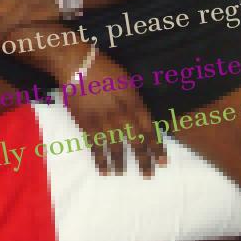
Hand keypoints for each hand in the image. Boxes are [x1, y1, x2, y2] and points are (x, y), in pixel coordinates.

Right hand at [61, 51, 165, 177]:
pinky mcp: (86, 124)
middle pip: (135, 141)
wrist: (77, 65)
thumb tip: (143, 119)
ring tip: (123, 174)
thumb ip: (136, 101)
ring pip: (115, 147)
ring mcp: (103, 121)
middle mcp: (120, 115)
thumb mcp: (127, 81)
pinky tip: (104, 170)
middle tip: (149, 175)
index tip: (163, 161)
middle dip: (144, 160)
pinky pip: (95, 146)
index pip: (149, 128)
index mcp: (133, 102)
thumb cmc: (104, 69)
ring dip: (120, 163)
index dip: (157, 146)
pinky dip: (100, 159)